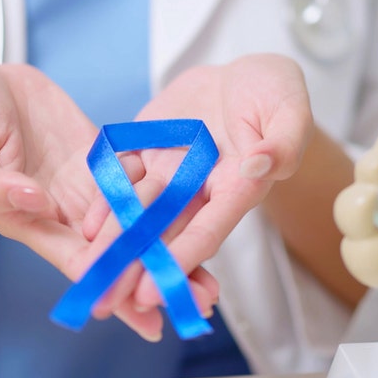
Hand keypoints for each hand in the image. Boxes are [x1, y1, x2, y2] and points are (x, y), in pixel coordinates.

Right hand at [0, 62, 216, 340]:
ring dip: (169, 245)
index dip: (112, 285)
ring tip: (210, 273)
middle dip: (154, 276)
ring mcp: (82, 183)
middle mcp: (62, 209)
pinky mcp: (96, 156)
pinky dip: (164, 196)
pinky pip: (135, 177)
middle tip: (200, 299)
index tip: (144, 311)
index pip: (78, 260)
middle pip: (117, 251)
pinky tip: (199, 208)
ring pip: (133, 222)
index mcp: (27, 218)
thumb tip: (37, 203)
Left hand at [92, 54, 313, 311]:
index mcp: (239, 186)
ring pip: (139, 211)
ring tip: (90, 273)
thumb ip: (283, 141)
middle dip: (139, 267)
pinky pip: (122, 177)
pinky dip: (105, 201)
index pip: (209, 228)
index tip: (156, 290)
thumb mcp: (290, 110)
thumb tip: (261, 164)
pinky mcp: (147, 149)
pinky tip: (87, 227)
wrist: (244, 75)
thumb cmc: (276, 94)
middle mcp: (201, 188)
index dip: (183, 258)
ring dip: (115, 243)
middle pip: (168, 233)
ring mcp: (171, 171)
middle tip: (110, 302)